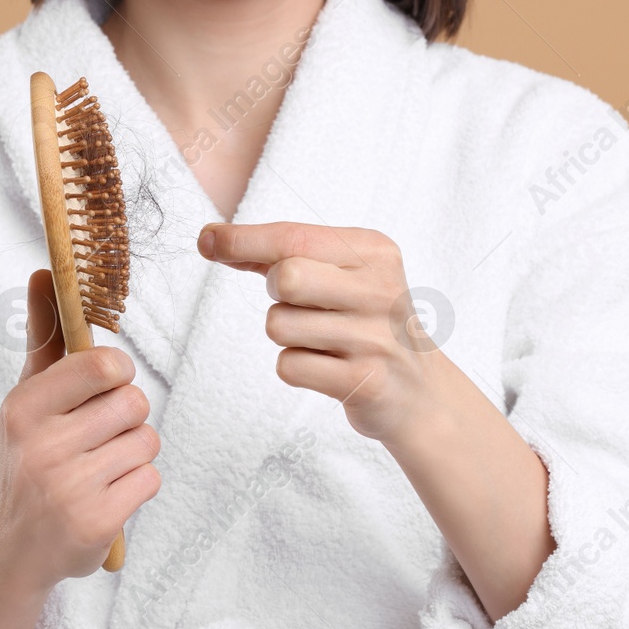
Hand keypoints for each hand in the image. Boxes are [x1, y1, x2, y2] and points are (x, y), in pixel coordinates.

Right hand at [0, 268, 161, 589]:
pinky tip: (106, 492)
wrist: (11, 543)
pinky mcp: (96, 523)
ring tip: (99, 466)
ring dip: (133, 452)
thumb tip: (43, 272)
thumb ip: (45, 334)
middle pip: (134, 403)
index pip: (103, 365)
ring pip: (146, 441)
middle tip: (98, 434)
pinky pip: (150, 478)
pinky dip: (136, 484)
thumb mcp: (29, 395)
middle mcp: (43, 447)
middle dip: (126, 416)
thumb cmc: (29, 454)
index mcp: (24, 408)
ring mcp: (69, 488)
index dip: (117, 373)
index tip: (105, 384)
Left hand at [198, 222, 446, 443]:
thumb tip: (213, 239)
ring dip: (286, 335)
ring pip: (279, 325)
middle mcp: (380, 289)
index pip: (293, 237)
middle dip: (276, 293)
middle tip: (300, 303)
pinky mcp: (365, 382)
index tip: (207, 239)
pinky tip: (326, 367)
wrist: (420, 390)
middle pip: (286, 278)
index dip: (242, 239)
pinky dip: (295, 367)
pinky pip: (289, 366)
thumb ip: (282, 254)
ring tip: (321, 340)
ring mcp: (375, 338)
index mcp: (374, 251)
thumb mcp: (342, 273)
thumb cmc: (366, 322)